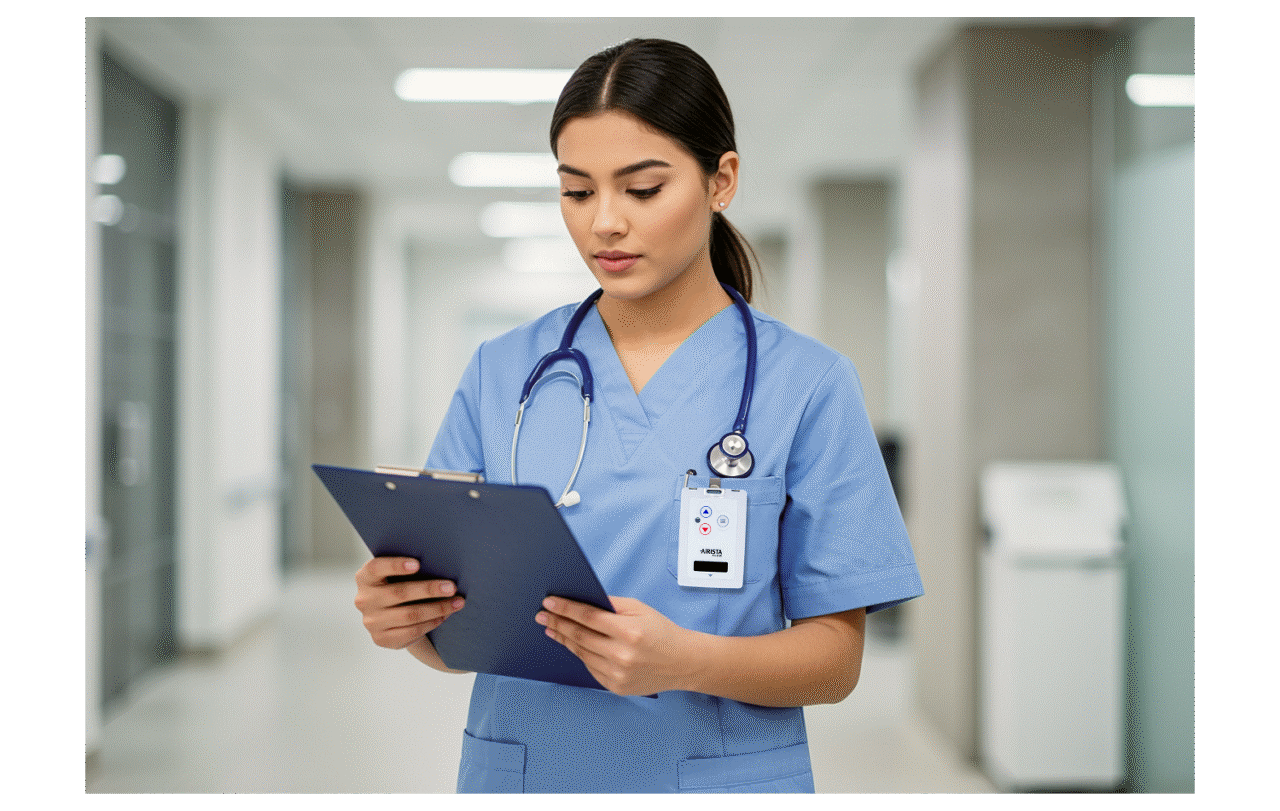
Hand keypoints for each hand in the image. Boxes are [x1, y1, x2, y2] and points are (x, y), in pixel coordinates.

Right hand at [353, 557, 464, 649]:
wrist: (391, 617)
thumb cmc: (399, 585)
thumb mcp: (396, 575)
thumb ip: (409, 568)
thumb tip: (441, 562)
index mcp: (365, 578)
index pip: (375, 568)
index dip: (395, 565)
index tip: (418, 564)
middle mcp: (364, 600)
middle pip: (399, 593)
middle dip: (429, 589)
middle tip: (451, 587)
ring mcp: (371, 622)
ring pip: (409, 615)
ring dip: (437, 608)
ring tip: (457, 602)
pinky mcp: (381, 639)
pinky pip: (411, 631)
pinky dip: (431, 623)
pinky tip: (444, 616)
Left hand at [536, 595, 698, 695]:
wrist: (682, 663)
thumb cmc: (661, 632)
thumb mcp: (640, 610)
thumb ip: (611, 605)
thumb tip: (582, 601)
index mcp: (629, 632)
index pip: (588, 617)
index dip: (566, 609)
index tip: (549, 603)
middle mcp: (622, 655)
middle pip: (580, 636)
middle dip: (558, 623)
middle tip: (542, 615)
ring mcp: (618, 674)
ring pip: (581, 653)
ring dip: (563, 639)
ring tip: (552, 629)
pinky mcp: (616, 687)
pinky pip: (590, 667)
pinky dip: (579, 654)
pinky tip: (571, 644)